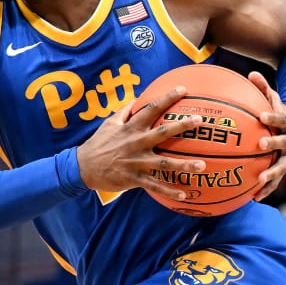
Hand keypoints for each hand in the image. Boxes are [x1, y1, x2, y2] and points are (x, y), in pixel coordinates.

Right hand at [74, 86, 203, 201]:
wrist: (83, 168)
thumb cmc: (98, 144)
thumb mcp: (109, 124)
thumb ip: (125, 111)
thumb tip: (137, 98)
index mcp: (131, 128)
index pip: (151, 109)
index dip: (167, 98)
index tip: (183, 89)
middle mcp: (136, 143)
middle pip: (162, 133)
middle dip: (181, 126)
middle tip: (200, 121)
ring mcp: (136, 162)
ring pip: (164, 163)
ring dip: (184, 165)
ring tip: (203, 165)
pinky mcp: (134, 178)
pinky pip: (155, 185)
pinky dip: (169, 191)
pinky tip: (185, 195)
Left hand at [246, 70, 285, 202]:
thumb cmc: (274, 112)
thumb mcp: (270, 99)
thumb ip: (262, 88)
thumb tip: (250, 74)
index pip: (282, 118)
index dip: (274, 117)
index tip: (262, 117)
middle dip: (274, 144)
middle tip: (261, 145)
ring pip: (282, 166)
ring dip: (272, 173)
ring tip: (260, 179)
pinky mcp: (282, 170)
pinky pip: (276, 182)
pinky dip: (267, 190)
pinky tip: (255, 198)